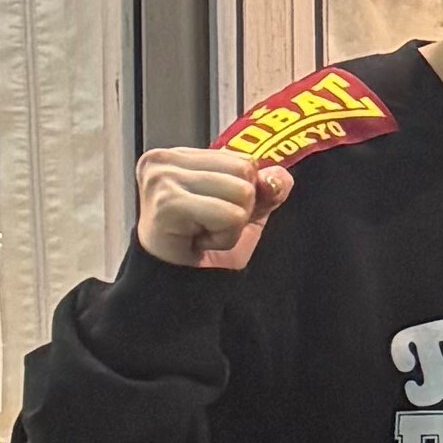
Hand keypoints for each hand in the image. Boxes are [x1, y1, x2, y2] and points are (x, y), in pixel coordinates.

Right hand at [133, 146, 289, 275]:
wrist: (173, 286)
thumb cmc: (198, 247)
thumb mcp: (241, 211)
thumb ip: (263, 189)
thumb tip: (280, 177)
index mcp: (178, 155)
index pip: (243, 159)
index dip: (243, 193)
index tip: (213, 213)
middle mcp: (164, 160)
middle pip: (244, 171)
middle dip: (238, 208)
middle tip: (207, 226)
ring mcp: (163, 179)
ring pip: (242, 193)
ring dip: (231, 226)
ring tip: (202, 234)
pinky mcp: (169, 203)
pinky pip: (231, 216)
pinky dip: (225, 238)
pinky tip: (198, 243)